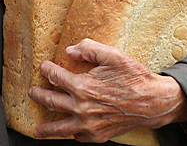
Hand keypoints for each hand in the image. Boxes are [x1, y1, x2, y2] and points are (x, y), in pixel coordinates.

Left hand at [28, 39, 186, 142]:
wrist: (154, 102)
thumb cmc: (134, 77)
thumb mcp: (113, 55)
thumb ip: (89, 48)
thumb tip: (69, 50)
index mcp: (84, 86)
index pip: (55, 77)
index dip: (47, 70)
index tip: (44, 67)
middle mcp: (83, 108)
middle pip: (51, 102)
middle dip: (39, 96)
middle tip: (33, 92)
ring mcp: (89, 125)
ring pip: (60, 128)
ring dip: (46, 128)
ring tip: (36, 129)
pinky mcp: (98, 135)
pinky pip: (78, 137)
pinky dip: (70, 134)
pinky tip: (66, 131)